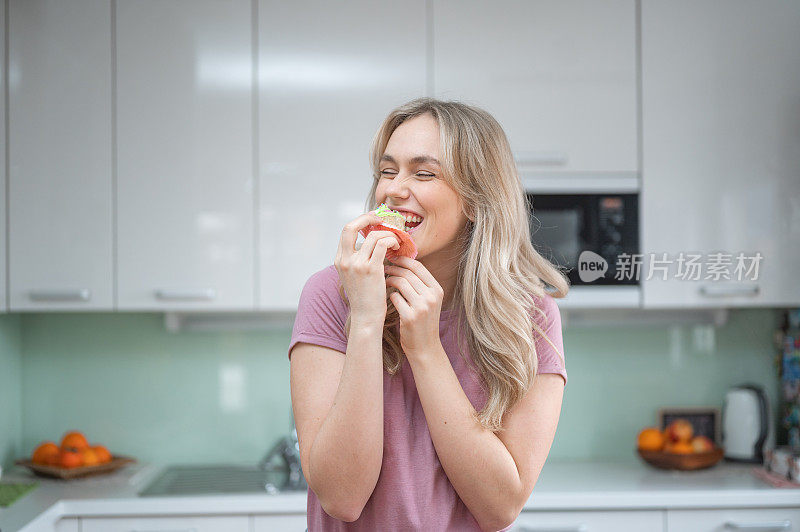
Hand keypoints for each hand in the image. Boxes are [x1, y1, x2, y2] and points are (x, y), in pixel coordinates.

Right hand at [334, 212, 400, 326]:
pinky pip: (383, 244)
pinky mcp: (371, 269)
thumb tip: (369, 244)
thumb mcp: (354, 277)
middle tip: (382, 219)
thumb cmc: (365, 299)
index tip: (374, 221)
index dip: (361, 221)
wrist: (366, 318)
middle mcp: (345, 260)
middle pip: (351, 226)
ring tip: (396, 240)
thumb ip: (358, 260)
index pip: (346, 231)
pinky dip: (392, 241)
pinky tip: (397, 247)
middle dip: (367, 218)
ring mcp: (357, 264)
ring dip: (388, 233)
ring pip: (373, 235)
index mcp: (339, 260)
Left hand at [384, 255, 444, 359]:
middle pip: (408, 273)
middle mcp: (431, 297)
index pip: (418, 267)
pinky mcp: (410, 317)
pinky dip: (388, 295)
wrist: (425, 347)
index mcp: (437, 290)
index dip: (403, 260)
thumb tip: (402, 263)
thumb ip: (420, 284)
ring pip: (400, 283)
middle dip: (393, 268)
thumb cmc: (423, 321)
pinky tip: (386, 296)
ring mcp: (422, 307)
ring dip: (389, 280)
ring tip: (383, 281)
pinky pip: (394, 297)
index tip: (393, 258)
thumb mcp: (428, 301)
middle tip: (383, 268)